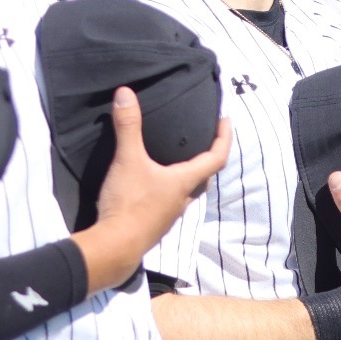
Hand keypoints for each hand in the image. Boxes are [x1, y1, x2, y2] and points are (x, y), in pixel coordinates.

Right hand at [81, 88, 233, 291]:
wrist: (115, 246)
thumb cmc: (128, 203)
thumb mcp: (127, 160)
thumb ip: (128, 126)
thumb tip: (125, 93)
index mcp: (184, 182)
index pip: (216, 157)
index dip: (224, 137)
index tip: (226, 120)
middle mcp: (183, 199)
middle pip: (205, 176)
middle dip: (209, 156)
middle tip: (205, 139)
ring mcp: (170, 214)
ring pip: (188, 191)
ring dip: (189, 174)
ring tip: (180, 158)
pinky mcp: (156, 224)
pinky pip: (170, 201)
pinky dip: (170, 188)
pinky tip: (155, 184)